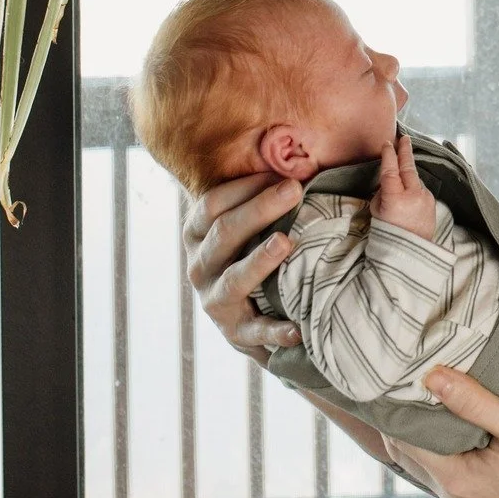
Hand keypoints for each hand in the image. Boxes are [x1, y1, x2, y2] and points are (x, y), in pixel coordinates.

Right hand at [183, 173, 303, 364]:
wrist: (246, 318)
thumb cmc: (251, 254)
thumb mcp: (245, 227)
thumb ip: (260, 198)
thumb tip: (300, 166)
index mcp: (198, 234)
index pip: (213, 203)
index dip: (246, 186)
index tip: (283, 173)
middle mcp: (199, 265)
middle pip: (225, 232)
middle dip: (260, 209)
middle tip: (294, 190)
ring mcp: (214, 300)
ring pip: (234, 278)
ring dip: (260, 260)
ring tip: (286, 242)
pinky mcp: (235, 332)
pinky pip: (256, 330)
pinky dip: (276, 331)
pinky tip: (297, 329)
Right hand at [371, 136, 436, 240]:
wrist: (409, 253)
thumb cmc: (388, 234)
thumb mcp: (377, 212)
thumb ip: (383, 193)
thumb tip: (389, 184)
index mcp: (396, 197)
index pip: (391, 170)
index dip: (389, 155)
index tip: (387, 144)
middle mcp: (413, 195)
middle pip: (408, 167)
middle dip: (405, 151)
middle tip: (404, 138)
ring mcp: (425, 198)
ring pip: (415, 180)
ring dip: (408, 175)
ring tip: (400, 179)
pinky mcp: (432, 203)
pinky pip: (420, 191)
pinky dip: (414, 189)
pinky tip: (408, 198)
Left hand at [381, 369, 498, 497]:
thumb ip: (472, 402)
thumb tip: (430, 378)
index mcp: (457, 480)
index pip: (405, 443)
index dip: (394, 413)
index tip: (388, 383)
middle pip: (413, 456)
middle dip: (404, 423)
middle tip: (402, 384)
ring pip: (433, 464)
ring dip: (426, 436)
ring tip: (427, 399)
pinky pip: (453, 471)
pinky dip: (446, 449)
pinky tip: (459, 426)